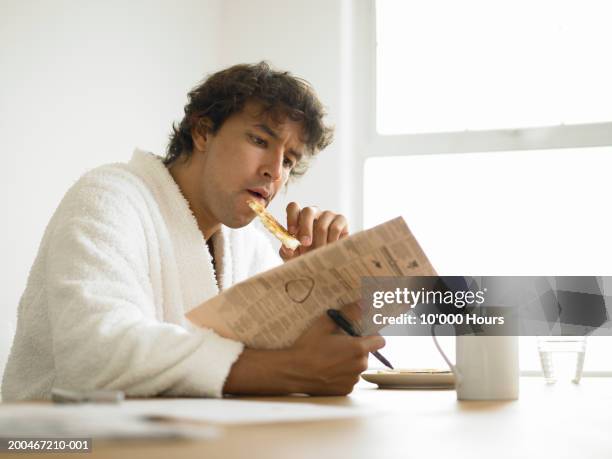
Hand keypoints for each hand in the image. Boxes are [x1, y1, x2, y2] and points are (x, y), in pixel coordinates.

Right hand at [223, 303, 385, 395]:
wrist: (293, 371)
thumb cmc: (308, 347)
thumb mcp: (325, 324)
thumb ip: (348, 313)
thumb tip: (363, 304)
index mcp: (358, 348)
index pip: (380, 341)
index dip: (372, 336)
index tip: (362, 334)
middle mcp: (359, 365)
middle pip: (366, 354)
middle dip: (356, 349)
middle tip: (337, 345)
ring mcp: (353, 380)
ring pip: (356, 367)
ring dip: (348, 362)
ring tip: (329, 358)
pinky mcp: (345, 390)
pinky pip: (348, 379)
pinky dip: (341, 375)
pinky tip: (327, 369)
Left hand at [280, 202, 348, 261]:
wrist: (328, 262)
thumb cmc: (309, 256)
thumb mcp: (295, 256)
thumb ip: (287, 252)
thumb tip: (287, 248)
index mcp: (299, 217)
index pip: (293, 207)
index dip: (291, 217)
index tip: (291, 232)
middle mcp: (313, 213)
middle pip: (308, 211)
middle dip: (305, 229)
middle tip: (306, 243)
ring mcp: (328, 214)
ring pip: (321, 225)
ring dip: (319, 242)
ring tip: (319, 254)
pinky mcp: (341, 219)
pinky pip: (335, 229)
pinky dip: (331, 242)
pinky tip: (330, 250)